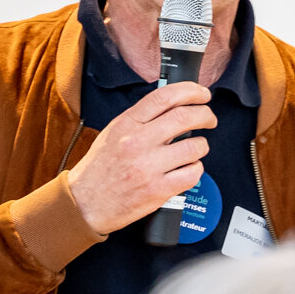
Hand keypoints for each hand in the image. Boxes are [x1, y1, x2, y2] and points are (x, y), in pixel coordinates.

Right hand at [67, 82, 215, 234]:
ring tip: (196, 148)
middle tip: (209, 119)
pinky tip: (189, 169)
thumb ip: (140, 119)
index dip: (191, 90)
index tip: (202, 94)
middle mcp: (138, 142)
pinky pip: (192, 174)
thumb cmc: (100, 169)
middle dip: (206, 115)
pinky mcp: (158, 190)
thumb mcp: (113, 133)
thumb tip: (172, 106)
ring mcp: (148, 167)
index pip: (165, 97)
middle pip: (185, 117)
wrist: (85, 203)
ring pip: (194, 147)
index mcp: (127, 124)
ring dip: (202, 145)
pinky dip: (196, 169)